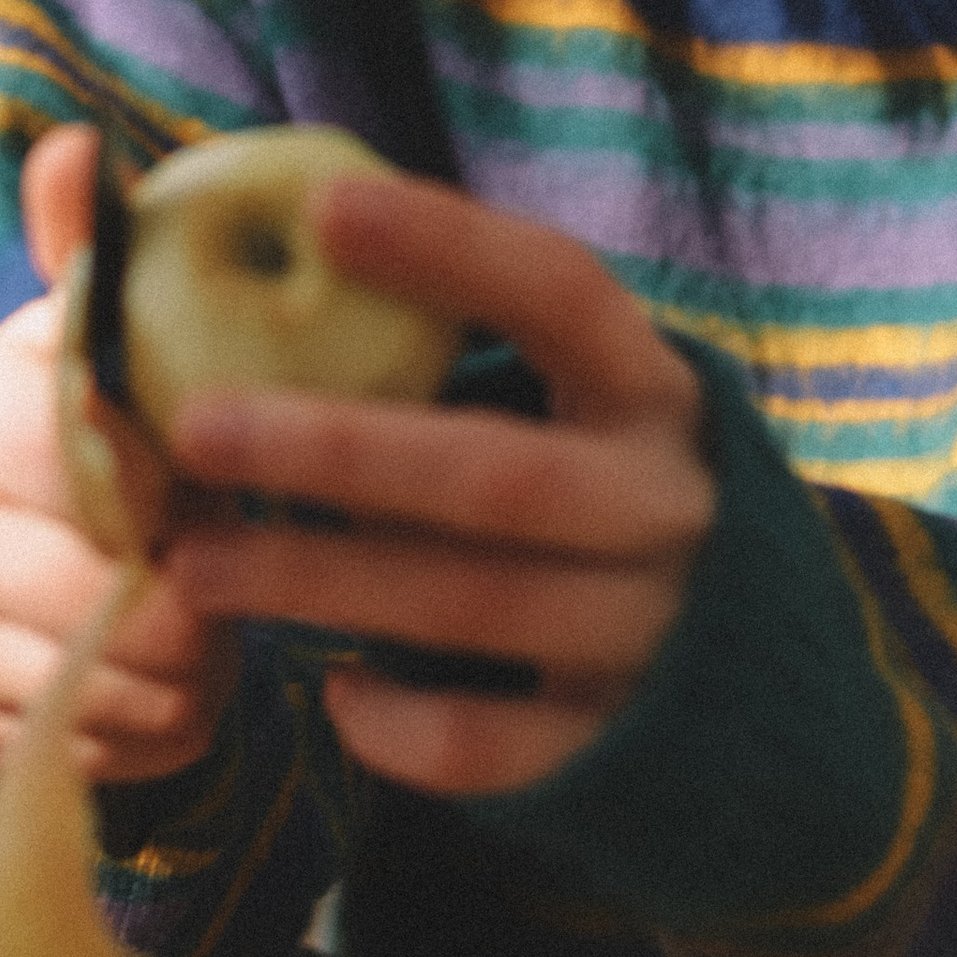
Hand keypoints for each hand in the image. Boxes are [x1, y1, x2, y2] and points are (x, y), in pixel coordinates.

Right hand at [0, 128, 235, 788]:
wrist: (37, 552)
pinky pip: (69, 762)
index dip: (175, 493)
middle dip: (196, 603)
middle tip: (238, 582)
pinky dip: (142, 741)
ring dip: (185, 679)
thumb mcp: (109, 334)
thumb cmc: (105, 425)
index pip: (78, 466)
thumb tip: (76, 145)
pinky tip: (161, 696)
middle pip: (97, 598)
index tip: (220, 493)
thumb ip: (98, 251)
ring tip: (212, 637)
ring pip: (92, 691)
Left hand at [163, 175, 715, 798]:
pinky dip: (398, 725)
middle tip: (197, 430)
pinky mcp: (617, 747)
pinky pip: (489, 745)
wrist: (763, 688)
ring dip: (319, 582)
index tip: (326, 208)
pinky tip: (334, 692)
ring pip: (471, 605)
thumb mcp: (579, 408)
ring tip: (192, 564)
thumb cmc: (602, 496)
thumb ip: (469, 348)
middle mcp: (668, 506)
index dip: (453, 249)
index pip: (565, 295)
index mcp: (654, 392)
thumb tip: (298, 233)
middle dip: (338, 451)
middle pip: (498, 476)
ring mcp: (652, 633)